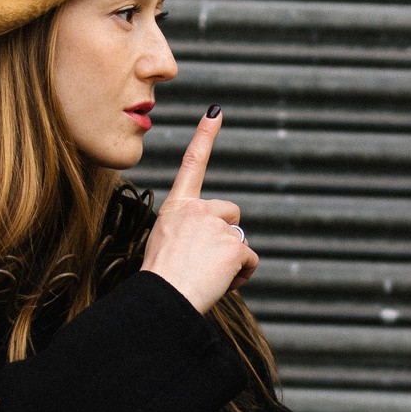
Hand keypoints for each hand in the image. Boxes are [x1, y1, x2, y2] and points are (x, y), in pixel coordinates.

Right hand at [142, 106, 258, 312]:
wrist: (162, 299)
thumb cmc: (160, 281)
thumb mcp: (165, 245)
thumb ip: (189, 233)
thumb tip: (211, 242)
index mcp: (176, 207)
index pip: (192, 163)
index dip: (205, 135)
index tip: (216, 111)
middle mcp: (198, 209)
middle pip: (231, 215)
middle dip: (226, 236)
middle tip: (202, 262)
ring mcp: (217, 225)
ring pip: (239, 242)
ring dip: (230, 262)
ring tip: (204, 277)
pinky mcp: (234, 245)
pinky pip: (250, 260)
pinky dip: (241, 275)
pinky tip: (219, 283)